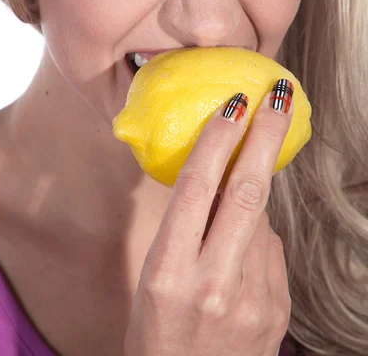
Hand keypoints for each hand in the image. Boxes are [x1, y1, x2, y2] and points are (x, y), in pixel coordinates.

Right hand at [124, 83, 293, 355]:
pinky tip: (239, 260)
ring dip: (250, 203)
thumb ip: (186, 230)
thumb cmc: (157, 334)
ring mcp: (251, 299)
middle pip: (247, 191)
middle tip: (278, 97)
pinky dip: (257, 239)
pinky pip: (271, 251)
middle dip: (265, 136)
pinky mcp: (277, 310)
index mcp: (167, 272)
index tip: (233, 104)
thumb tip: (221, 180)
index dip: (217, 139)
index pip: (196, 187)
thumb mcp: (153, 279)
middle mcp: (211, 283)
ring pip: (261, 221)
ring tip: (226, 228)